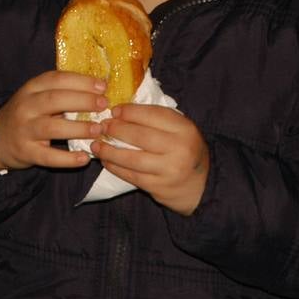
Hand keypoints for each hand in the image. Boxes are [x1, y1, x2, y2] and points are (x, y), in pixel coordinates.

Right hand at [0, 71, 106, 172]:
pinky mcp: (25, 152)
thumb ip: (61, 92)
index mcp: (31, 88)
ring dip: (78, 128)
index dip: (80, 81)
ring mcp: (24, 130)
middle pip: (54, 100)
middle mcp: (26, 106)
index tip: (102, 86)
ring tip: (98, 130)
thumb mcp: (37, 97)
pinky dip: (67, 159)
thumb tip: (99, 91)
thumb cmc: (27, 114)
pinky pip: (47, 157)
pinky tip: (84, 159)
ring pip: (52, 128)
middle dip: (82, 101)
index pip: (56, 79)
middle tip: (104, 105)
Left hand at [94, 104, 208, 215]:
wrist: (202, 185)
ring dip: (110, 151)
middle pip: (140, 136)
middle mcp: (179, 148)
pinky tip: (106, 161)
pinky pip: (131, 176)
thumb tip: (123, 110)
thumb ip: (159, 119)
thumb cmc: (186, 151)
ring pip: (132, 158)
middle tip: (102, 126)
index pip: (153, 115)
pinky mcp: (158, 187)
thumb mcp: (182, 130)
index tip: (114, 110)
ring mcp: (168, 170)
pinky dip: (115, 167)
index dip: (130, 111)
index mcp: (185, 129)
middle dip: (116, 129)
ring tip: (96, 145)